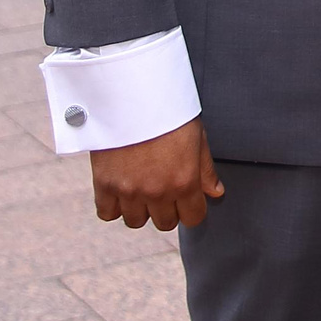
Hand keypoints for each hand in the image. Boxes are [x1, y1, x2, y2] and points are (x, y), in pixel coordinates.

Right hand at [90, 116, 221, 230]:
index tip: (188, 201)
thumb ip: (205, 170)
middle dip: (168, 210)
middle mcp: (157, 191)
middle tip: (164, 191)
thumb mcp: (197, 137)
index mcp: (184, 181)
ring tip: (142, 188)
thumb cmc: (167, 113)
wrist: (132, 97)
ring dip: (141, 209)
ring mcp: (129, 191)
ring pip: (136, 221)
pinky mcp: (104, 185)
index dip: (192, 210)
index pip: (193, 218)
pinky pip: (107, 213)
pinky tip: (121, 190)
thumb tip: (216, 193)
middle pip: (165, 223)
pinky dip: (113, 206)